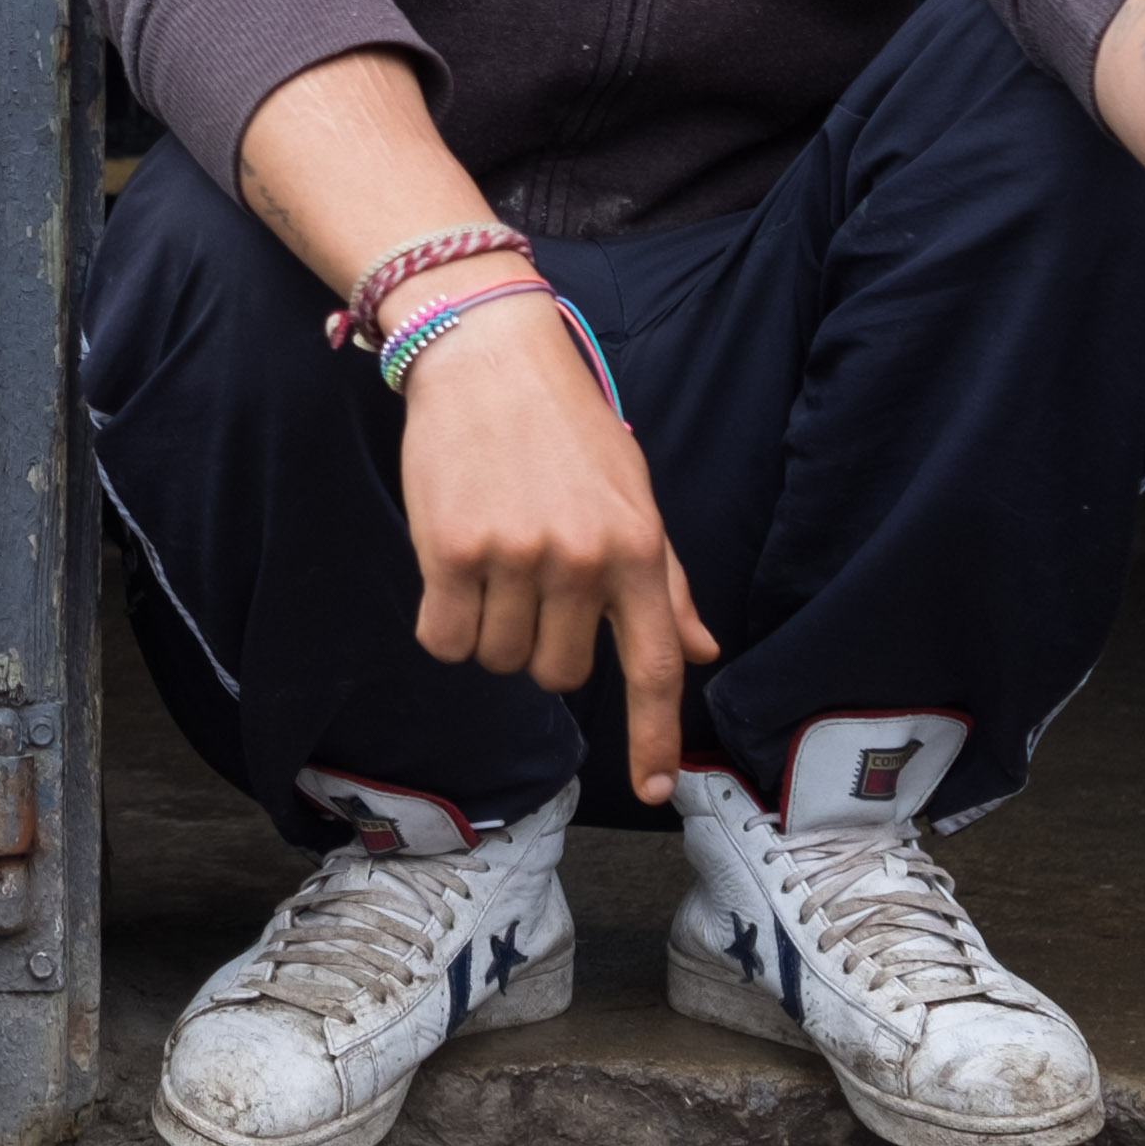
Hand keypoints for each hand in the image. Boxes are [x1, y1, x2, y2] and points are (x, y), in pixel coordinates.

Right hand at [392, 292, 719, 800]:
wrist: (487, 355)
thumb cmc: (565, 425)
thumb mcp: (632, 494)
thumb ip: (665, 580)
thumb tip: (701, 650)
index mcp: (638, 548)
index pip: (655, 666)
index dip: (651, 737)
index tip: (652, 790)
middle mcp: (582, 560)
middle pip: (556, 676)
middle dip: (539, 647)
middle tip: (529, 582)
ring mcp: (516, 557)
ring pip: (497, 660)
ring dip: (487, 629)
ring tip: (491, 558)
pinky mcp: (451, 551)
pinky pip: (443, 639)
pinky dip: (443, 621)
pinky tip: (450, 567)